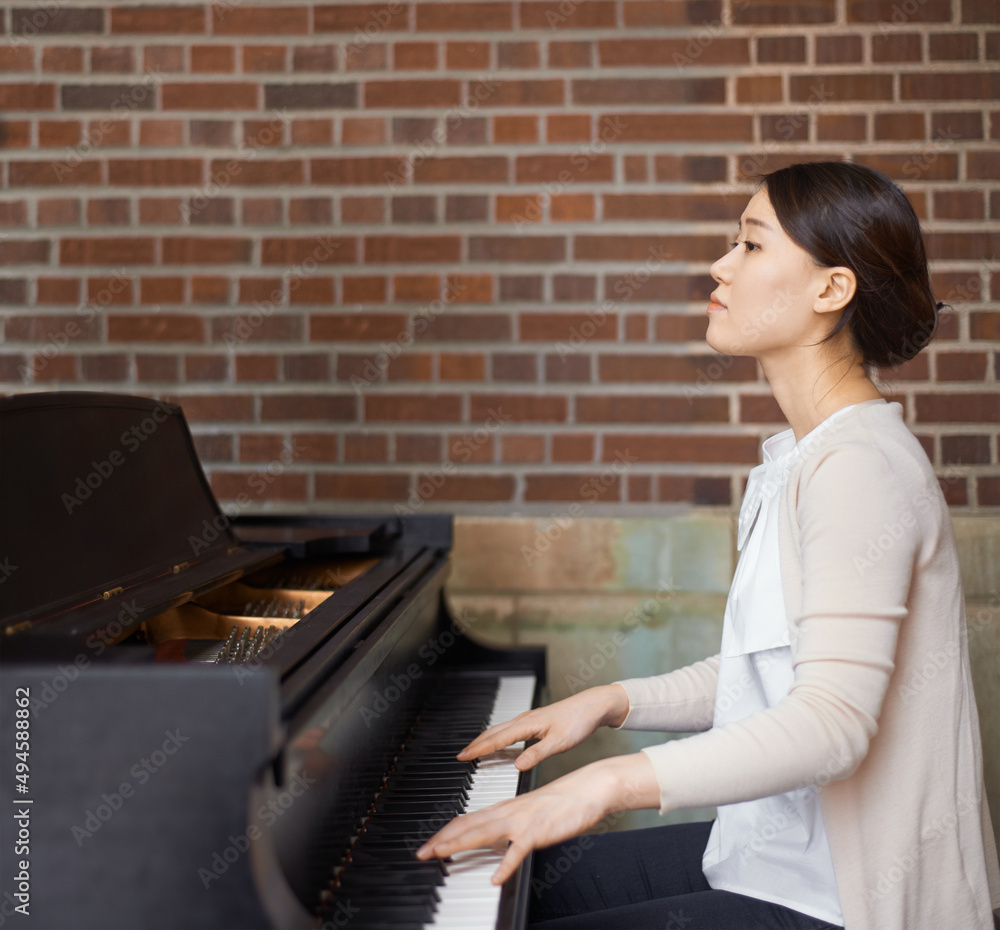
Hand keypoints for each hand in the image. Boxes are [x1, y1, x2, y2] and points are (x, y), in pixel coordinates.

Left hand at [415, 753, 658, 883]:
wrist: (588, 788)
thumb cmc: (562, 803)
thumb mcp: (530, 814)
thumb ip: (511, 826)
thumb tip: (496, 840)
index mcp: (505, 809)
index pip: (467, 819)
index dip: (445, 832)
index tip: (429, 845)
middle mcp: (508, 812)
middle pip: (468, 825)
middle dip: (442, 839)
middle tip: (421, 853)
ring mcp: (522, 821)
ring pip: (484, 832)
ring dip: (460, 844)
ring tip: (441, 855)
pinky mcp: (539, 831)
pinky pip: (519, 850)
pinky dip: (506, 864)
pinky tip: (496, 879)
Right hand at [458, 684, 629, 771]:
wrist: (592, 706)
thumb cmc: (578, 722)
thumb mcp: (559, 743)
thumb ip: (537, 754)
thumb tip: (517, 766)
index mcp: (527, 725)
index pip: (496, 739)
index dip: (478, 749)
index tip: (463, 757)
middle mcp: (525, 720)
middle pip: (493, 732)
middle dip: (476, 744)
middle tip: (461, 756)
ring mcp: (529, 720)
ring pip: (501, 730)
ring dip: (485, 740)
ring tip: (474, 750)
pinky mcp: (535, 721)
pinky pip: (510, 730)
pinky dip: (498, 737)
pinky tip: (500, 744)